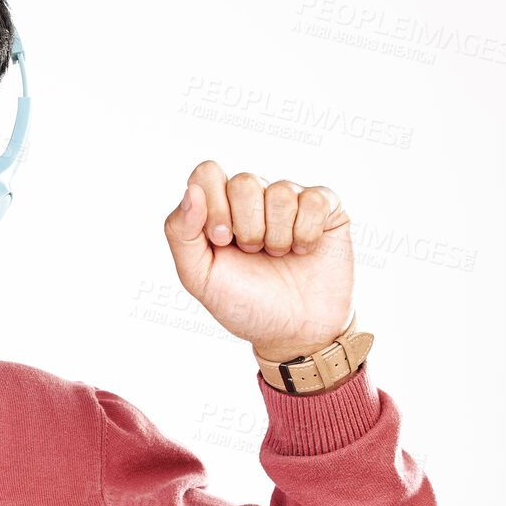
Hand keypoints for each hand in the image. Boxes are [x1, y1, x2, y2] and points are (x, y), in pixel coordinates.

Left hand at [163, 160, 354, 362]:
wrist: (294, 332)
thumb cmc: (244, 303)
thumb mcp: (198, 276)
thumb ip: (180, 232)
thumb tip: (191, 191)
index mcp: (217, 207)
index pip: (207, 172)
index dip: (214, 206)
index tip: (222, 241)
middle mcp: (252, 197)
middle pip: (244, 181)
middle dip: (247, 227)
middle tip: (253, 253)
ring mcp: (290, 199)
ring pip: (280, 191)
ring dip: (277, 236)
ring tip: (278, 256)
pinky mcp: (326, 208)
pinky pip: (315, 199)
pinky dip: (306, 233)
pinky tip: (304, 251)